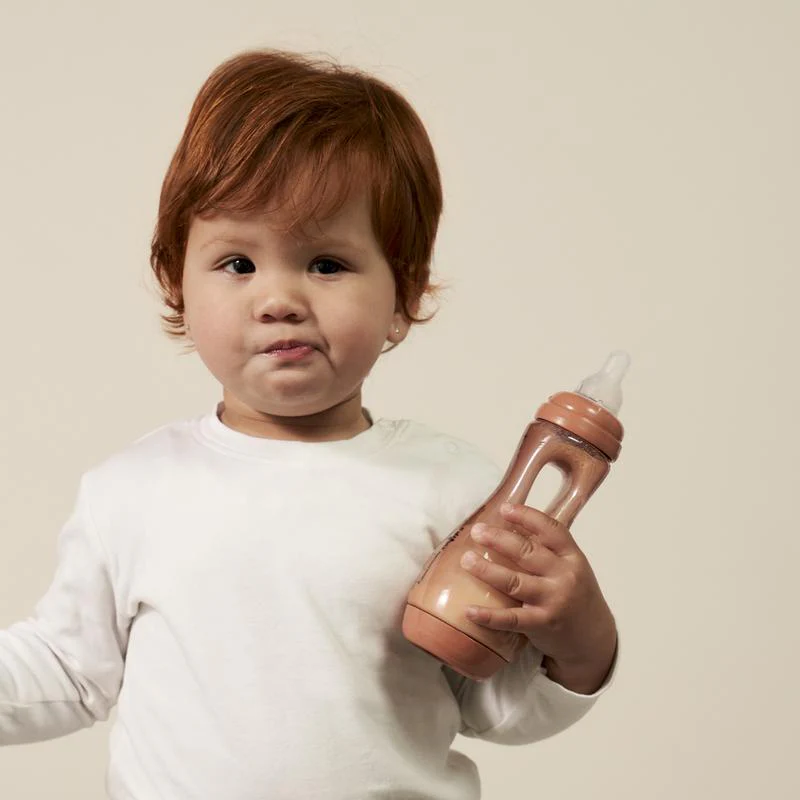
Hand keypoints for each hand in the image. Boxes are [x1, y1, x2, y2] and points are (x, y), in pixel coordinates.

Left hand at [460, 502, 616, 693]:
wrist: (594, 638)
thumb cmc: (576, 595)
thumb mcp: (571, 567)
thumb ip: (547, 549)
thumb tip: (508, 525)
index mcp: (572, 557)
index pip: (551, 530)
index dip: (527, 517)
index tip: (504, 508)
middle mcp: (565, 576)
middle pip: (527, 552)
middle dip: (499, 540)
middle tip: (477, 531)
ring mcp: (553, 601)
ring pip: (515, 582)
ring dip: (487, 570)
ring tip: (466, 560)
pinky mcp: (542, 625)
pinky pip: (511, 619)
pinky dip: (489, 616)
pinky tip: (469, 610)